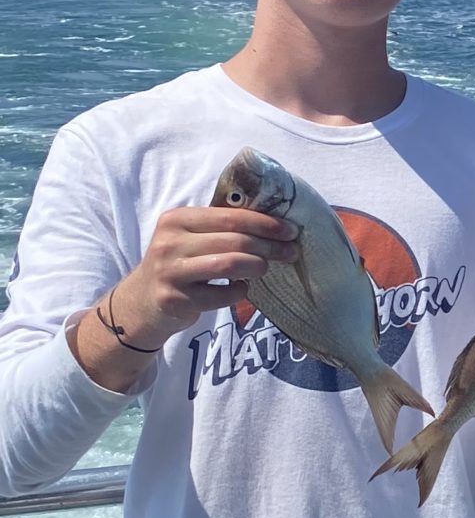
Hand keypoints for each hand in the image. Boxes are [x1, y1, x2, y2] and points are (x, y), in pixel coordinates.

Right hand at [116, 204, 300, 344]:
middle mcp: (169, 243)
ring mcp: (170, 272)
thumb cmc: (177, 264)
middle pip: (235, 241)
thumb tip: (274, 226)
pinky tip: (240, 288)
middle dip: (270, 246)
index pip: (231, 216)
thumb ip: (220, 228)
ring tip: (264, 269)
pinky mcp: (175, 300)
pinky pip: (223, 294)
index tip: (290, 230)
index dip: (266, 223)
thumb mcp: (189, 238)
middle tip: (290, 252)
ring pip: (231, 265)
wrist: (142, 301)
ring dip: (258, 267)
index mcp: (176, 219)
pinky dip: (240, 291)